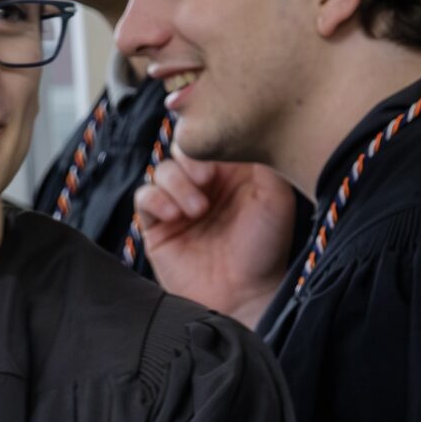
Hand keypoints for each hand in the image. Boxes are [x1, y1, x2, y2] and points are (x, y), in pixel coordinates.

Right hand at [133, 151, 297, 325]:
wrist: (244, 296)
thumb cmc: (266, 248)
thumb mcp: (276, 196)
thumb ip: (264, 159)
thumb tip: (250, 125)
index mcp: (234, 169)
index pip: (212, 135)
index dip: (210, 136)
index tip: (220, 151)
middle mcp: (206, 182)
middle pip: (182, 146)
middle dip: (190, 158)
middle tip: (207, 180)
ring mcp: (180, 202)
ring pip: (162, 168)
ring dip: (177, 184)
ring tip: (198, 210)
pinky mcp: (158, 224)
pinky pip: (144, 196)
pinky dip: (156, 199)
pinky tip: (176, 215)